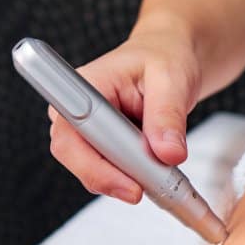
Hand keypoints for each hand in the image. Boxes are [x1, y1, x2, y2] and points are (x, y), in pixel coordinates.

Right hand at [47, 26, 200, 202]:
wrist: (170, 58)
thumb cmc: (164, 58)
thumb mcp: (172, 80)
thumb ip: (168, 117)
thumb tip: (168, 154)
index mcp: (86, 86)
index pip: (72, 134)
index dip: (95, 166)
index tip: (130, 185)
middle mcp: (78, 110)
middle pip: (77, 159)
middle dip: (114, 179)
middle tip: (151, 187)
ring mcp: (88, 130)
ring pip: (94, 170)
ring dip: (127, 180)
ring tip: (160, 175)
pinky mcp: (103, 145)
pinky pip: (111, 171)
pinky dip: (135, 177)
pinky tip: (155, 172)